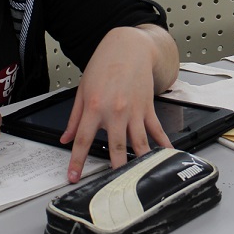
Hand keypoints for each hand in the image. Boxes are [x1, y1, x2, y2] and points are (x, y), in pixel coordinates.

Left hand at [60, 30, 171, 181]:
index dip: (77, 161)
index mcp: (94, 106)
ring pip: (137, 142)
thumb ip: (74, 117)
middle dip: (113, 168)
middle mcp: (115, 110)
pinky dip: (163, 144)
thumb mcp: (83, 89)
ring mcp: (133, 110)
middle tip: (112, 186)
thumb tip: (66, 138)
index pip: (83, 140)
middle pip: (114, 146)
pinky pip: (155, 130)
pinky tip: (167, 155)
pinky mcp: (147, 107)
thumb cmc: (104, 64)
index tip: (73, 177)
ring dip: (139, 162)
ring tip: (140, 178)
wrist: (129, 47)